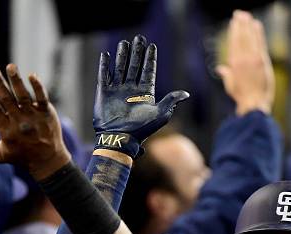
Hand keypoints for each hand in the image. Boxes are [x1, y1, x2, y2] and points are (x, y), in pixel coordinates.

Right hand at [0, 64, 69, 179]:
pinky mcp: (47, 113)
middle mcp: (20, 122)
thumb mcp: (0, 155)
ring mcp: (34, 117)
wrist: (47, 160)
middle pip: (7, 99)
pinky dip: (38, 87)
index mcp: (6, 130)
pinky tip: (32, 75)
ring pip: (24, 96)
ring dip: (16, 81)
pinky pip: (42, 98)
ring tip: (10, 67)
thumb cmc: (21, 156)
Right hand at [93, 34, 188, 157]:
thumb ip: (171, 101)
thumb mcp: (161, 115)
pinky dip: (104, 65)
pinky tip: (106, 55)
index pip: (148, 71)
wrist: (119, 138)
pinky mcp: (104, 93)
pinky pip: (104, 76)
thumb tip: (186, 94)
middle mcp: (131, 90)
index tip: (152, 46)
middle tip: (139, 38)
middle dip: (137, 52)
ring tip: (125, 43)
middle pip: (134, 66)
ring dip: (122, 55)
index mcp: (145, 93)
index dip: (150, 59)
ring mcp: (117, 91)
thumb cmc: (141, 129)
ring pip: (120, 68)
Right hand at [215, 10, 273, 114]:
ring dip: (248, 25)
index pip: (233, 43)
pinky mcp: (262, 61)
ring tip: (246, 15)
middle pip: (240, 37)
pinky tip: (256, 24)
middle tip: (239, 13)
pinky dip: (258, 33)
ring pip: (249, 38)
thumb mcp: (230, 86)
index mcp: (233, 64)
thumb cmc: (242, 97)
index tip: (234, 22)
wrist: (254, 103)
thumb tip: (220, 69)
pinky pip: (259, 43)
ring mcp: (252, 59)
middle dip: (240, 24)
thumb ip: (226, 74)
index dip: (233, 31)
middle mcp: (241, 59)